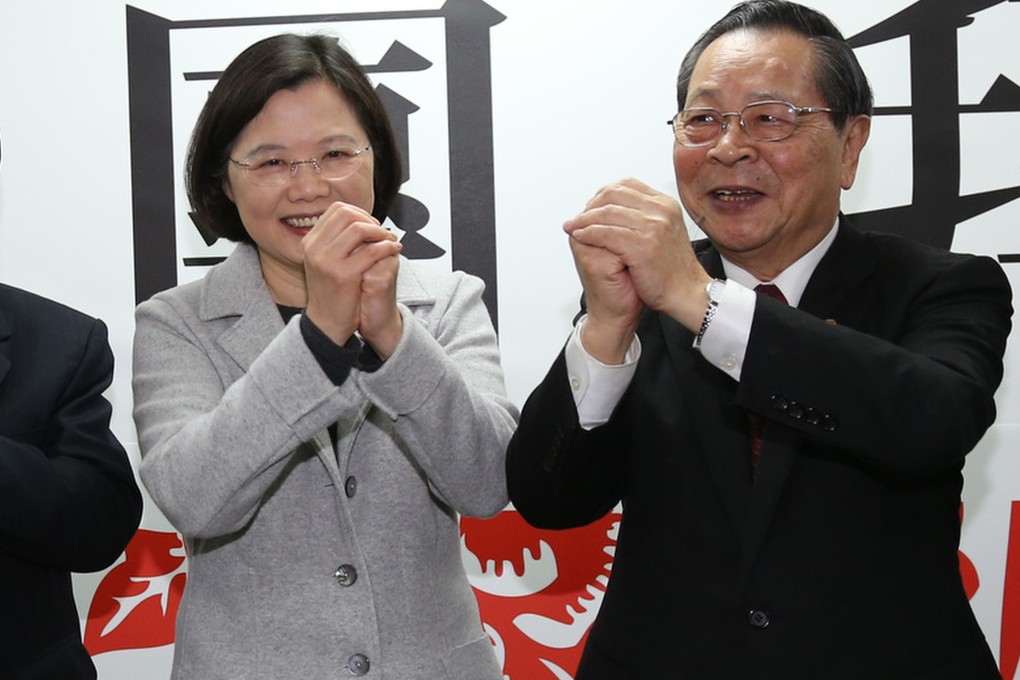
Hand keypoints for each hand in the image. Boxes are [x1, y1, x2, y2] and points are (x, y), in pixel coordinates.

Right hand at [302, 202, 401, 345]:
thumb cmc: (332, 293)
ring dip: (380, 232)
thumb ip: (336, 241)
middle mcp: (314, 248)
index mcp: (310, 242)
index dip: (359, 213)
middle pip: (346, 214)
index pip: (336, 210)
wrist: (327, 323)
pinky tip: (393, 250)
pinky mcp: (343, 275)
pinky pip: (371, 251)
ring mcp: (327, 261)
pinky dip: (386, 247)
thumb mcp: (325, 262)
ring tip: (389, 240)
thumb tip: (358, 219)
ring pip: (359, 229)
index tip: (371, 224)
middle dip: (369, 219)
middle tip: (382, 232)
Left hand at [565, 178, 711, 336]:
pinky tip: (580, 236)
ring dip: (584, 220)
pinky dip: (589, 233)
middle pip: (614, 195)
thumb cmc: (672, 269)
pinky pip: (606, 233)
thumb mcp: (663, 232)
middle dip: (590, 206)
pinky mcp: (643, 245)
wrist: (685, 293)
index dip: (602, 195)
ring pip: (607, 213)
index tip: (589, 207)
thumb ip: (643, 217)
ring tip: (573, 227)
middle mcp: (660, 210)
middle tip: (577, 218)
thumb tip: (614, 209)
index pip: (626, 185)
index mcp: (665, 204)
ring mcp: (653, 226)